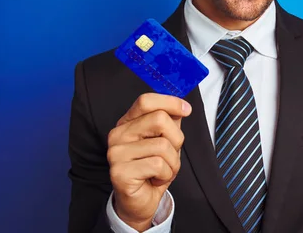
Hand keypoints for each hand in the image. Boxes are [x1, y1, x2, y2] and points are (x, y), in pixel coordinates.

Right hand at [107, 93, 190, 230]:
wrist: (141, 201)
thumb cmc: (154, 169)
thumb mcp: (166, 140)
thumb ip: (170, 121)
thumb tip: (182, 106)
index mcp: (127, 123)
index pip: (146, 101)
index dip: (170, 102)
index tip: (187, 110)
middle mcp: (118, 134)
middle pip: (159, 119)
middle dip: (176, 139)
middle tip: (171, 154)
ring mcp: (116, 153)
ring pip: (162, 145)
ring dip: (172, 162)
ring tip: (163, 170)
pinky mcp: (119, 172)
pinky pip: (158, 165)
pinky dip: (166, 174)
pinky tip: (156, 179)